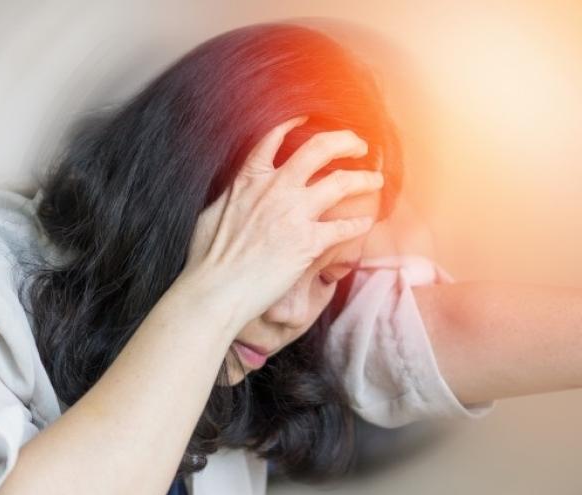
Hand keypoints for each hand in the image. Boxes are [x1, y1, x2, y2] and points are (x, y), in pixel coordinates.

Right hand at [178, 116, 384, 325]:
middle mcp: (275, 188)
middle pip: (320, 148)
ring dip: (364, 179)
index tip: (310, 118)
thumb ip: (234, 196)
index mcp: (249, 178)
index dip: (295, 122)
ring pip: (342, 182)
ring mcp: (294, 213)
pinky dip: (359, 224)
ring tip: (375, 180)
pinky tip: (366, 223)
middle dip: (346, 141)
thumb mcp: (213, 212)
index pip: (275, 136)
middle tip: (360, 146)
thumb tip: (237, 193)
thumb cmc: (205, 258)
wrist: (215, 289)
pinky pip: (345, 227)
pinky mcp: (309, 242)